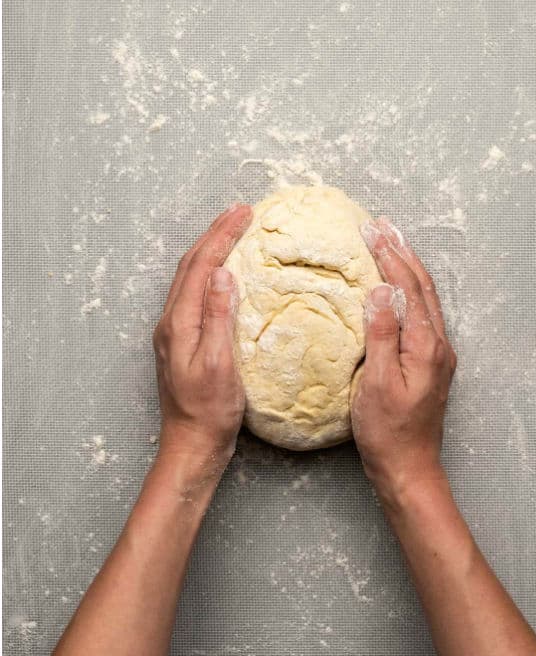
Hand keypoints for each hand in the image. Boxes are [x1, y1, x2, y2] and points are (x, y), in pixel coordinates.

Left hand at [153, 203, 251, 477]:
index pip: (201, 266)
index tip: (244, 213)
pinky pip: (195, 292)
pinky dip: (210, 271)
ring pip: (191, 276)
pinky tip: (225, 272)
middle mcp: (171, 322)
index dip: (222, 236)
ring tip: (233, 231)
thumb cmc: (209, 411)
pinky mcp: (183, 340)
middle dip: (216, 234)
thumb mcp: (219, 364)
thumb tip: (223, 273)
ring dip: (211, 249)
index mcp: (179, 323)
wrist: (191, 444)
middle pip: (191, 265)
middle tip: (241, 211)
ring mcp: (175, 331)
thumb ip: (219, 317)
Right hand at [353, 217, 456, 498]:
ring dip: (406, 268)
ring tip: (389, 243)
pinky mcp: (430, 364)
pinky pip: (421, 314)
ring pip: (424, 298)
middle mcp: (439, 345)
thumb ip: (381, 335)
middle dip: (401, 252)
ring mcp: (437, 354)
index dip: (390, 256)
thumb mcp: (376, 384)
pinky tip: (394, 287)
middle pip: (422, 286)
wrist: (409, 468)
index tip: (371, 229)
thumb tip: (381, 290)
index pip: (409, 288)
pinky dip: (407, 290)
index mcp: (426, 346)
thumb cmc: (388, 433)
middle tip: (380, 224)